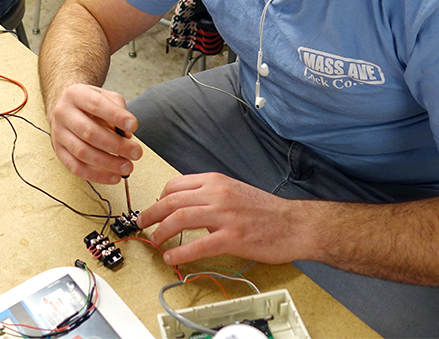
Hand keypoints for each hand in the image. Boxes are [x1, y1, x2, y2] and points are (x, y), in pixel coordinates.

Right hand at [48, 84, 141, 184]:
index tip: (133, 126)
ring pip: (82, 152)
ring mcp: (58, 133)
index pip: (96, 105)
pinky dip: (96, 175)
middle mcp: (63, 113)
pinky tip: (113, 176)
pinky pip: (76, 167)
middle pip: (89, 132)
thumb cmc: (90, 104)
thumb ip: (118, 111)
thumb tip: (126, 135)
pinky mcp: (58, 151)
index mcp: (75, 94)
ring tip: (127, 167)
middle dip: (116, 145)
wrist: (66, 107)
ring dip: (108, 163)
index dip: (116, 116)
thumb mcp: (105, 97)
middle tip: (136, 153)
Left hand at [137, 173, 306, 266]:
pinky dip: (180, 252)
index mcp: (215, 181)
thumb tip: (184, 203)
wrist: (295, 224)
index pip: (175, 185)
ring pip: (180, 218)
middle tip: (143, 224)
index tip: (154, 208)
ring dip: (161, 231)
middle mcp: (217, 193)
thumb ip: (209, 193)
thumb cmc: (265, 210)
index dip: (159, 198)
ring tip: (154, 241)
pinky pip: (198, 245)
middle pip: (172, 200)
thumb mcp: (233, 189)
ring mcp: (225, 215)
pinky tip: (172, 258)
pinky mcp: (232, 237)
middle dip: (152, 213)